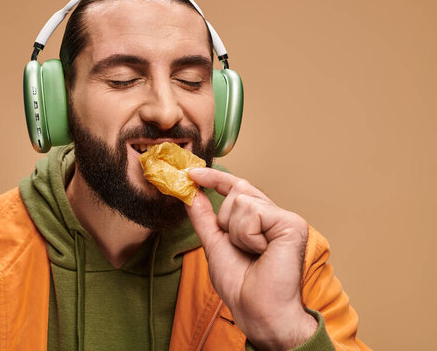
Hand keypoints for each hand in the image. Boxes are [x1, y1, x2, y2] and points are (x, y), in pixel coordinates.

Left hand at [186, 168, 317, 349]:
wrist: (259, 311)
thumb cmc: (241, 286)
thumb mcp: (214, 244)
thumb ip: (204, 218)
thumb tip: (191, 193)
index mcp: (260, 220)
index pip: (237, 188)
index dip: (215, 178)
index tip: (191, 172)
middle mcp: (275, 215)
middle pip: (237, 190)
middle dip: (225, 219)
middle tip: (238, 248)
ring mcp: (285, 218)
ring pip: (242, 200)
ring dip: (236, 232)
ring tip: (253, 254)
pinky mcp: (292, 223)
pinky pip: (252, 212)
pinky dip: (247, 236)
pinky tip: (262, 253)